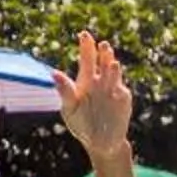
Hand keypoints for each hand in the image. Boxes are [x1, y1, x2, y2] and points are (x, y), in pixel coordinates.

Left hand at [54, 31, 132, 160]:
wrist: (99, 142)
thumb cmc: (81, 123)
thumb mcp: (69, 107)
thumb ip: (64, 91)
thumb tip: (53, 73)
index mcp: (85, 80)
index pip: (87, 59)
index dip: (86, 47)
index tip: (84, 34)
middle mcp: (101, 81)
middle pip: (102, 63)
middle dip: (103, 53)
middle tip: (102, 45)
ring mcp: (113, 90)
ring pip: (113, 75)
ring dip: (112, 69)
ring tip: (111, 62)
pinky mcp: (123, 101)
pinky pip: (121, 93)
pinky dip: (118, 90)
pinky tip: (116, 89)